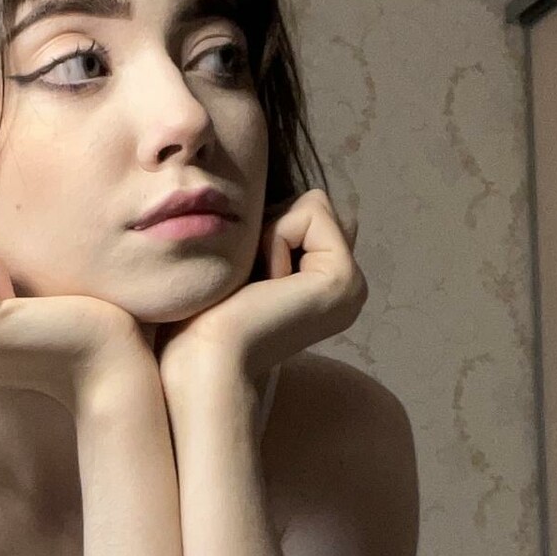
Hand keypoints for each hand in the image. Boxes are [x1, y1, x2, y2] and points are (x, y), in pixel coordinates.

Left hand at [155, 190, 366, 400]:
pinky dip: (275, 238)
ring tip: (259, 286)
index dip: (267, 227)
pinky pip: (310, 212)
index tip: (250, 280)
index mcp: (327, 286)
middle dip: (271, 227)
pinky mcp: (343, 278)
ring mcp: (351, 285)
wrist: (205, 357)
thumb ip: (276, 231)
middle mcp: (348, 287)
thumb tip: (298, 198)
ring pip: (313, 205)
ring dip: (271, 234)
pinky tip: (266, 285)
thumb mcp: (246, 262)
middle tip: (253, 283)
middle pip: (313, 205)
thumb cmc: (206, 315)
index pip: (308, 212)